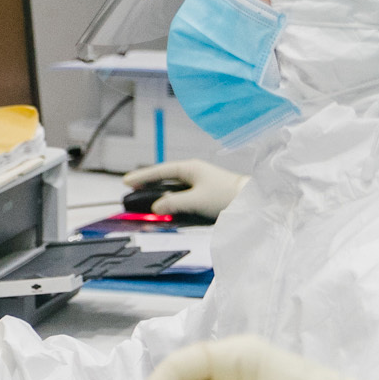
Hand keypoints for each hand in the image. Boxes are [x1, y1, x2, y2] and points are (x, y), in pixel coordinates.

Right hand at [124, 157, 246, 218]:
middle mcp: (193, 174)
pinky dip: (172, 203)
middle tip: (132, 192)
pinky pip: (182, 198)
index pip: (160, 171)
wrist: (251, 202)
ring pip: (173, 190)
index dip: (142, 177)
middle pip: (164, 180)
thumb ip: (173, 204)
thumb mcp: (195, 200)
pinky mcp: (204, 195)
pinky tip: (167, 211)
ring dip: (160, 197)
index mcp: (190, 168)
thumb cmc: (226, 196)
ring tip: (147, 205)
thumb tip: (156, 208)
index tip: (127, 181)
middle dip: (148, 187)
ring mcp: (199, 184)